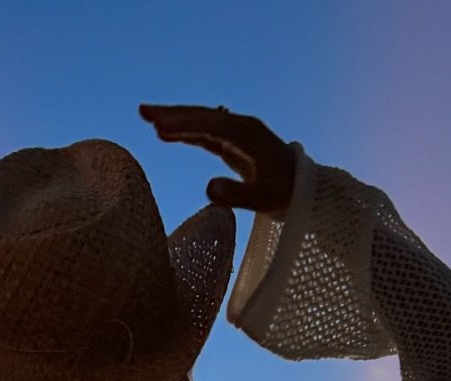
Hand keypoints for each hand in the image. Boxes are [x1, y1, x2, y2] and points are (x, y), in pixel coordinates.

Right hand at [139, 103, 295, 212]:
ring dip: (175, 120)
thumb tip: (207, 189)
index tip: (158, 129)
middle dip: (172, 114)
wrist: (308, 191)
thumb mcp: (265, 199)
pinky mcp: (233, 145)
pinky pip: (205, 134)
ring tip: (146, 118)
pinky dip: (186, 132)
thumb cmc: (288, 195)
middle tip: (142, 112)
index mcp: (248, 134)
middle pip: (201, 116)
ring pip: (200, 122)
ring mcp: (236, 135)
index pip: (211, 125)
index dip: (185, 125)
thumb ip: (238, 195)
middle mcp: (241, 127)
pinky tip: (167, 133)